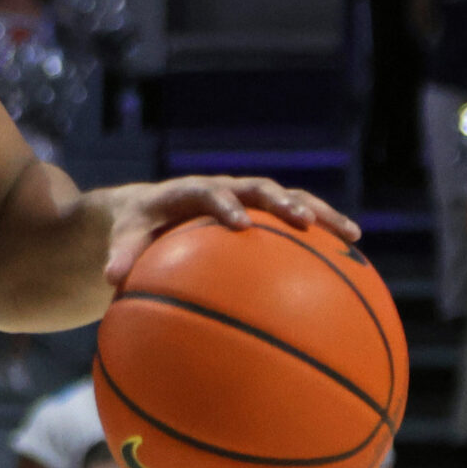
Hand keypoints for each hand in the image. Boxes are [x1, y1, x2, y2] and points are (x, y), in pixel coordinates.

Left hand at [97, 176, 355, 285]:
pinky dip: (323, 232)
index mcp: (188, 192)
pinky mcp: (263, 210)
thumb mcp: (124, 237)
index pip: (207, 192)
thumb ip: (122, 254)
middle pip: (258, 187)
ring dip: (318, 213)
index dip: (223, 205)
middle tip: (303, 221)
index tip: (238, 224)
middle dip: (281, 202)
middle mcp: (223, 188)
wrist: (147, 208)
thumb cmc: (134, 227)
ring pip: (289, 197)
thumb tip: (111, 280)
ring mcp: (247, 196)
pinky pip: (297, 220)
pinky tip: (355, 257)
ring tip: (350, 235)